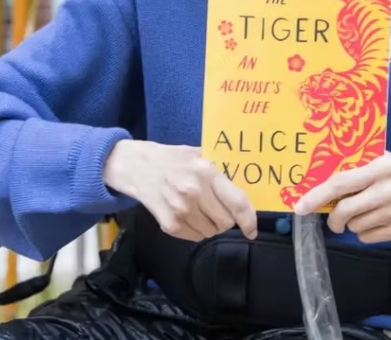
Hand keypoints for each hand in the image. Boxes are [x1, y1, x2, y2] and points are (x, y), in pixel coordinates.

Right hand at [103, 140, 256, 241]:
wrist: (138, 166)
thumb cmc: (173, 158)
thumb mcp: (199, 153)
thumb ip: (221, 167)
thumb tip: (247, 181)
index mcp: (207, 172)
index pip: (237, 202)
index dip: (249, 220)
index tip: (251, 229)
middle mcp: (195, 192)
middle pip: (226, 222)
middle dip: (227, 219)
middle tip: (219, 209)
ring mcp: (181, 210)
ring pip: (211, 232)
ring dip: (212, 225)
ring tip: (201, 209)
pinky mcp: (169, 224)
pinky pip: (195, 237)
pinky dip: (197, 230)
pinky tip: (189, 214)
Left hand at [293, 152, 390, 243]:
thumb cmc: (389, 169)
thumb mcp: (375, 157)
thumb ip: (351, 164)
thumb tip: (314, 177)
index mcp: (381, 166)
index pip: (342, 182)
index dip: (318, 195)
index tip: (300, 207)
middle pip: (346, 210)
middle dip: (333, 217)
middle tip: (333, 217)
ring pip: (355, 227)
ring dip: (351, 222)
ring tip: (362, 211)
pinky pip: (367, 238)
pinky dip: (364, 232)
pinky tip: (374, 219)